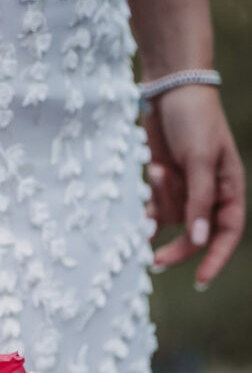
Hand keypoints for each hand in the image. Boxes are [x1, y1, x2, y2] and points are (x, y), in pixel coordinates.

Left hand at [144, 84, 245, 286]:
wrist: (168, 91)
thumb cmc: (192, 120)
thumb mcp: (198, 160)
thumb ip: (199, 201)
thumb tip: (199, 239)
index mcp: (229, 188)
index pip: (226, 233)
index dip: (215, 258)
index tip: (200, 281)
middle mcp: (208, 192)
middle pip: (195, 234)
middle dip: (177, 248)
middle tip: (154, 261)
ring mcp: (184, 188)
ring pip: (172, 218)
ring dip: (160, 204)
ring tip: (157, 170)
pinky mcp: (162, 182)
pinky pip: (154, 207)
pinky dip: (147, 207)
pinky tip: (142, 196)